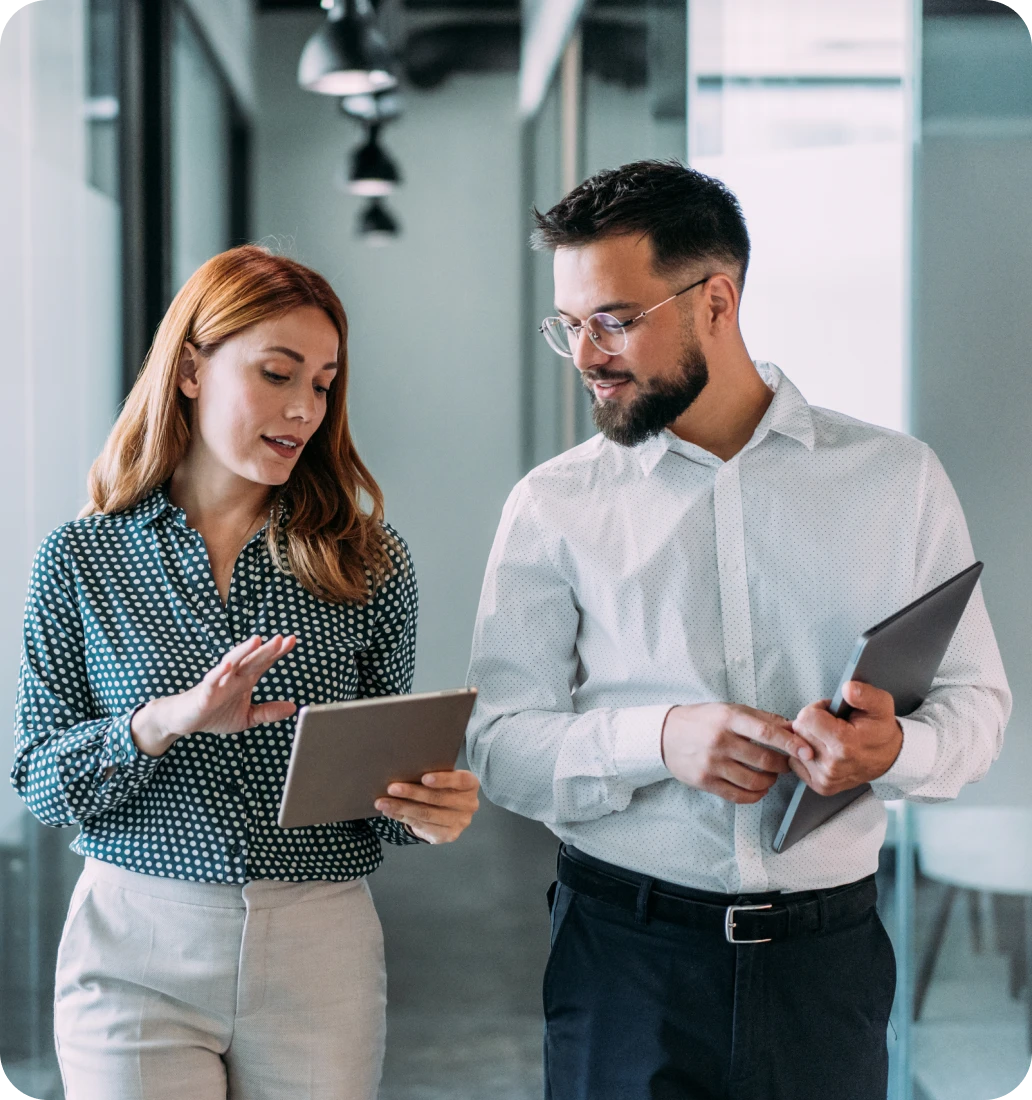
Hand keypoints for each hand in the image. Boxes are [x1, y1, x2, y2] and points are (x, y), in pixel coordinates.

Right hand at [131, 634, 297, 755]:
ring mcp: (219, 682)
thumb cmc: (215, 714)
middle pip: (252, 659)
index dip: (278, 652)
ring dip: (244, 651)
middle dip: (267, 649)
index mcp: (245, 680)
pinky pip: (212, 679)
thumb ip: (268, 712)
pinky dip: (219, 672)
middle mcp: (234, 676)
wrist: (185, 720)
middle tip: (282, 638)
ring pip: (233, 662)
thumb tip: (293, 707)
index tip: (292, 640)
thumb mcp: (247, 717)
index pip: (264, 663)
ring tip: (257, 640)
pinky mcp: (205, 692)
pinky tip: (227, 664)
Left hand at [374, 769, 479, 843]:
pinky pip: (422, 826)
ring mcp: (460, 822)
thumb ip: (431, 775)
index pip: (460, 780)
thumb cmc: (442, 787)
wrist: (448, 813)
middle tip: (392, 788)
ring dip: (402, 807)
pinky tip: (390, 811)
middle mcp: (469, 804)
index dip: (443, 779)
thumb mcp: (443, 779)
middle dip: (412, 793)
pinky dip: (403, 817)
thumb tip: (402, 770)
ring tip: (383, 802)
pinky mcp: (449, 835)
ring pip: (427, 814)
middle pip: (438, 798)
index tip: (424, 778)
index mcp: (470, 784)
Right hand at [661, 703, 814, 804]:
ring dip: (770, 781)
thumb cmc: (702, 720)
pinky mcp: (706, 782)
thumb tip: (792, 728)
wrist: (665, 734)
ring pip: (754, 782)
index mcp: (728, 719)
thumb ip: (761, 719)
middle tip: (787, 764)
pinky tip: (758, 788)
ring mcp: (712, 764)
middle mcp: (720, 741)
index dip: (790, 743)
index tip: (807, 751)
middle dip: (783, 765)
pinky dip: (756, 795)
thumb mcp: (729, 710)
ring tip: (770, 776)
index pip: (766, 732)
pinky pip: (739, 796)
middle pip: (764, 761)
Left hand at [787, 681, 902, 795]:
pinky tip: (823, 751)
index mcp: (844, 744)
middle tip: (831, 725)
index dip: (817, 709)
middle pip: (799, 731)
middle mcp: (832, 765)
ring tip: (829, 738)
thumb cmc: (880, 729)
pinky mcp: (821, 786)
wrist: (889, 758)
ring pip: (796, 747)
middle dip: (811, 723)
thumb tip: (847, 689)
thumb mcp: (880, 704)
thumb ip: (864, 693)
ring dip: (808, 739)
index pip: (806, 717)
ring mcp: (826, 778)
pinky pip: (796, 762)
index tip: (831, 713)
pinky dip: (805, 754)